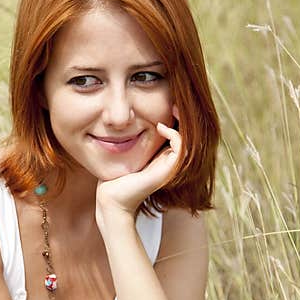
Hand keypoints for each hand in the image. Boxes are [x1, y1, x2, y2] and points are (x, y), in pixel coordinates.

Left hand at [95, 106, 182, 221]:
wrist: (112, 197)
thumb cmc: (114, 176)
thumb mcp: (125, 151)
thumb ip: (130, 138)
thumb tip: (124, 120)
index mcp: (162, 158)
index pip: (177, 134)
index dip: (177, 118)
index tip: (170, 103)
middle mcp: (169, 162)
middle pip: (187, 136)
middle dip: (184, 117)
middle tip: (175, 102)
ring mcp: (171, 167)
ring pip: (187, 140)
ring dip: (183, 123)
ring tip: (173, 108)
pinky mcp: (168, 169)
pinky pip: (180, 147)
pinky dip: (174, 134)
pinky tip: (160, 126)